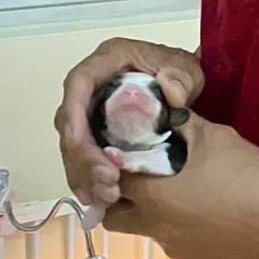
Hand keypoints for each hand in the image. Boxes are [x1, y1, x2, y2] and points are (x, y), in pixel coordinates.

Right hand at [55, 38, 202, 208]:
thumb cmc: (181, 72)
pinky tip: (98, 199)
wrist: (184, 84)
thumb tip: (171, 90)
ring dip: (85, 173)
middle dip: (83, 156)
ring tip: (106, 197)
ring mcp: (91, 109)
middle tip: (107, 182)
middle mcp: (92, 84)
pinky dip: (88, 178)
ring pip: (73, 144)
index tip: (79, 146)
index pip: (78, 84)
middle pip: (71, 121)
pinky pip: (83, 156)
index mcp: (107, 60)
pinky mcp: (95, 130)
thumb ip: (180, 79)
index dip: (73, 115)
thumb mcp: (187, 70)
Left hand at [104, 114, 258, 258]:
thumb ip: (179, 121)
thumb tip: (161, 99)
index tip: (119, 150)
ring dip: (148, 212)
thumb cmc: (249, 177)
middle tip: (137, 175)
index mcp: (151, 195)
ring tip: (175, 190)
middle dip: (116, 197)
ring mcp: (174, 248)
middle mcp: (154, 227)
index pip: (108, 180)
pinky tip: (201, 213)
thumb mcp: (214, 137)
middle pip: (113, 215)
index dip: (109, 164)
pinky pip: (172, 242)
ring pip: (143, 230)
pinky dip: (176, 228)